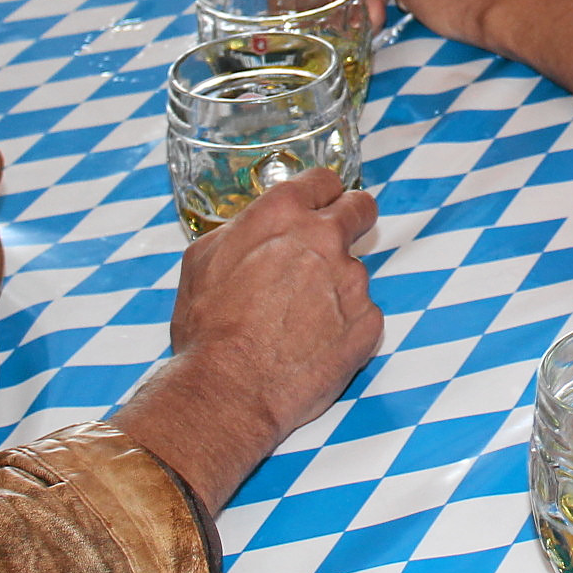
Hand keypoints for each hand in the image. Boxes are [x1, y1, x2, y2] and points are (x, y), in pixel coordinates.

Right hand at [115, 168, 381, 508]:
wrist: (228, 391)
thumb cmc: (208, 329)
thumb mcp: (202, 260)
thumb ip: (242, 231)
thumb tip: (257, 228)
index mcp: (283, 214)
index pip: (325, 181)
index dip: (322, 196)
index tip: (323, 207)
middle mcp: (325, 238)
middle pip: (360, 209)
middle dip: (352, 221)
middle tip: (334, 246)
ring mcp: (352, 280)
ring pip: (354, 272)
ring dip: (336, 288)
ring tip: (299, 322)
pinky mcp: (369, 322)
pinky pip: (362, 316)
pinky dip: (345, 328)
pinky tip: (314, 346)